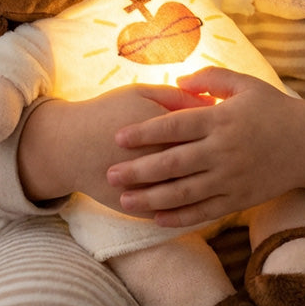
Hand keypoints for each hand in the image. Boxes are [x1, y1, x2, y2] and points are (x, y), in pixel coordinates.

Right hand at [17, 84, 212, 213]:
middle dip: (222, 159)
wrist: (68, 145)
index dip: (221, 128)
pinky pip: (173, 213)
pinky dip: (190, 210)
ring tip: (225, 178)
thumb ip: (176, 97)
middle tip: (236, 152)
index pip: (203, 129)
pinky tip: (206, 201)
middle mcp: (158, 159)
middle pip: (202, 162)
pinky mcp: (139, 208)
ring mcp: (149, 188)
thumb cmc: (107, 112)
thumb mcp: (140, 93)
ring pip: (190, 192)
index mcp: (162, 127)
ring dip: (211, 186)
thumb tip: (209, 101)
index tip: (231, 125)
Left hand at [107, 69, 304, 227]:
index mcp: (222, 120)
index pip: (176, 126)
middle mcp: (224, 151)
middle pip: (174, 163)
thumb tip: (176, 82)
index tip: (117, 137)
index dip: (145, 132)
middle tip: (109, 173)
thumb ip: (210, 79)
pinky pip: (204, 212)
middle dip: (139, 170)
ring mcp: (231, 179)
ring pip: (185, 193)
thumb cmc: (273, 109)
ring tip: (123, 200)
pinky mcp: (239, 199)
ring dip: (151, 198)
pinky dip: (179, 218)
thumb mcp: (245, 84)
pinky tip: (155, 219)